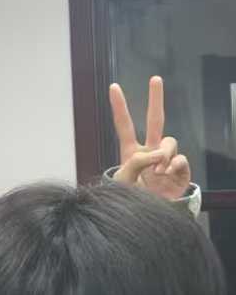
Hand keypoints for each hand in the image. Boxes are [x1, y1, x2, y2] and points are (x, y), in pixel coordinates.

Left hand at [110, 77, 191, 200]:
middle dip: (155, 98)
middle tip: (155, 78)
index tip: (114, 87)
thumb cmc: (129, 198)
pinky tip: (165, 175)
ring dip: (162, 153)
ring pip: (169, 141)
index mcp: (131, 152)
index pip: (124, 125)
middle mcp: (150, 151)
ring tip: (155, 172)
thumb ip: (136, 162)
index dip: (119, 107)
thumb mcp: (123, 180)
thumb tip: (157, 152)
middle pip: (155, 120)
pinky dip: (172, 165)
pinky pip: (180, 158)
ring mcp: (166, 159)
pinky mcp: (180, 170)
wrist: (148, 215)